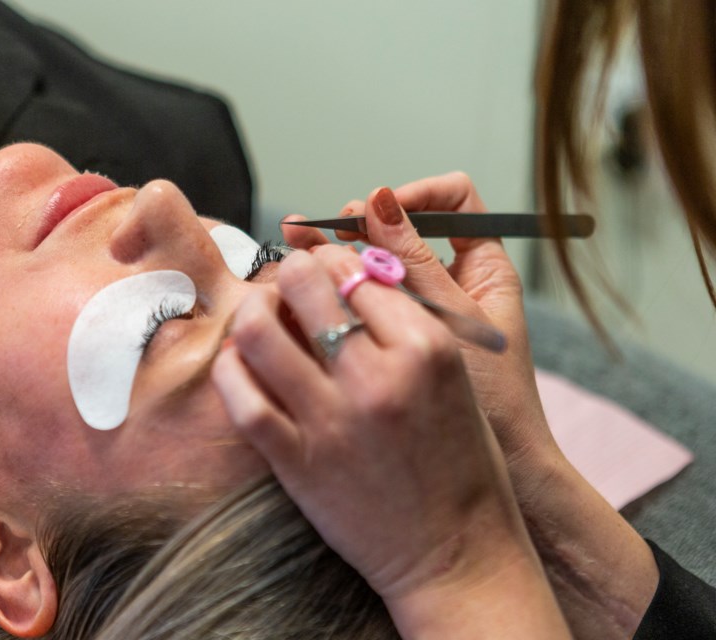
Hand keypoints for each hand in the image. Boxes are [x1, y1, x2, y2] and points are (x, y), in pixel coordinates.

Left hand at [282, 175, 658, 638]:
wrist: (458, 555)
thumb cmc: (461, 464)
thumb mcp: (455, 380)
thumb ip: (406, 326)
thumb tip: (347, 279)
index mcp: (429, 348)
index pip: (358, 270)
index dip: (332, 259)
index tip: (321, 264)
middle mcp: (379, 377)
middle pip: (307, 285)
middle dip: (291, 271)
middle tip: (287, 281)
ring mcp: (333, 420)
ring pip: (261, 333)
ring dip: (253, 312)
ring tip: (259, 316)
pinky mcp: (298, 462)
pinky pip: (241, 398)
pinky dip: (230, 369)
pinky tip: (237, 363)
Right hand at [283, 174, 558, 491]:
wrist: (487, 479)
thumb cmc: (492, 405)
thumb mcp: (451, 324)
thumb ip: (413, 265)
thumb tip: (378, 202)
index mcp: (485, 268)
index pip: (454, 200)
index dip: (414, 195)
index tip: (374, 214)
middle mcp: (452, 282)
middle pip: (402, 230)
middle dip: (357, 226)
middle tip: (316, 233)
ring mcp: (419, 313)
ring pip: (375, 266)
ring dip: (336, 256)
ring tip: (293, 248)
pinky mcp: (391, 342)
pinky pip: (363, 304)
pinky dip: (335, 294)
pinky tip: (301, 291)